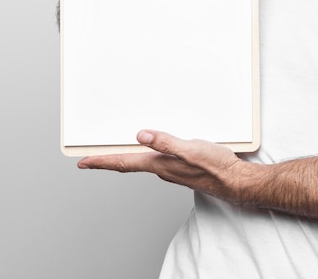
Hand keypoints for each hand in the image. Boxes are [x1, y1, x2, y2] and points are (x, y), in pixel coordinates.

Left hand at [78, 130, 248, 202]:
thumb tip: (141, 135)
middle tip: (91, 158)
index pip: (124, 162)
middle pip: (128, 164)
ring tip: (113, 151)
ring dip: (125, 157)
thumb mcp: (191, 149)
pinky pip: (156, 161)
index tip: (83, 162)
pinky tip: (149, 149)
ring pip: (141, 163)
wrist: (234, 181)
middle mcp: (162, 169)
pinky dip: (145, 155)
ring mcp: (172, 170)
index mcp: (160, 164)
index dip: (102, 161)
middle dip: (108, 160)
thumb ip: (166, 143)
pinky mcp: (182, 167)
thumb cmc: (215, 167)